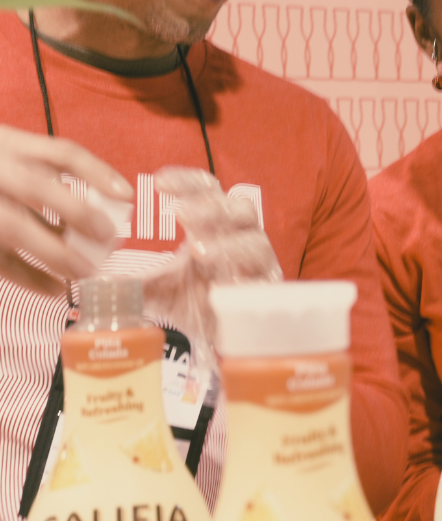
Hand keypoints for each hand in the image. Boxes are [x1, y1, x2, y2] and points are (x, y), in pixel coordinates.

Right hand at [0, 125, 131, 293]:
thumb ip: (50, 170)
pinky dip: (27, 277)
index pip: (62, 152)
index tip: (127, 195)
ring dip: (53, 253)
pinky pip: (0, 260)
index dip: (97, 172)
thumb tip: (112, 201)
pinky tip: (54, 288)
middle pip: (37, 186)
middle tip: (107, 237)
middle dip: (76, 211)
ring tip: (84, 271)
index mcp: (12, 145)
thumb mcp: (15, 153)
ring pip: (15, 227)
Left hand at [142, 167, 281, 368]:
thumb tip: (93, 282)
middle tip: (182, 214)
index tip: (159, 183)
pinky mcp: (268, 292)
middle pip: (240, 209)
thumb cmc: (198, 302)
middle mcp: (242, 238)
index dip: (188, 182)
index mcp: (216, 226)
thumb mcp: (160, 289)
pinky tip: (222, 286)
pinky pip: (264, 281)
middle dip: (212, 208)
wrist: (222, 338)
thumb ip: (134, 281)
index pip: (207, 191)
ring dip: (228, 244)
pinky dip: (245, 280)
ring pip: (256, 242)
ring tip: (199, 251)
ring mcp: (259, 264)